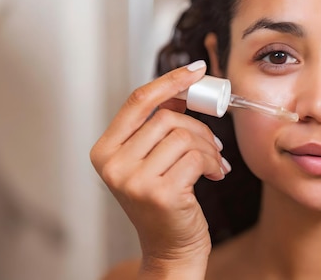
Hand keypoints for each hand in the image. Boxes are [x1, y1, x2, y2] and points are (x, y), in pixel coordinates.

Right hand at [90, 60, 228, 278]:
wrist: (171, 250)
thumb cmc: (164, 203)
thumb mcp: (150, 161)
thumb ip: (157, 127)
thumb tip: (181, 89)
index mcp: (105, 151)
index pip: (138, 102)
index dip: (170, 81)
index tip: (196, 70)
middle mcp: (113, 164)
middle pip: (168, 117)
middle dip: (199, 127)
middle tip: (213, 145)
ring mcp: (134, 180)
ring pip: (185, 136)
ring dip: (209, 148)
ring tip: (213, 163)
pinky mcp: (160, 193)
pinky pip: (197, 157)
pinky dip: (213, 162)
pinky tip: (215, 175)